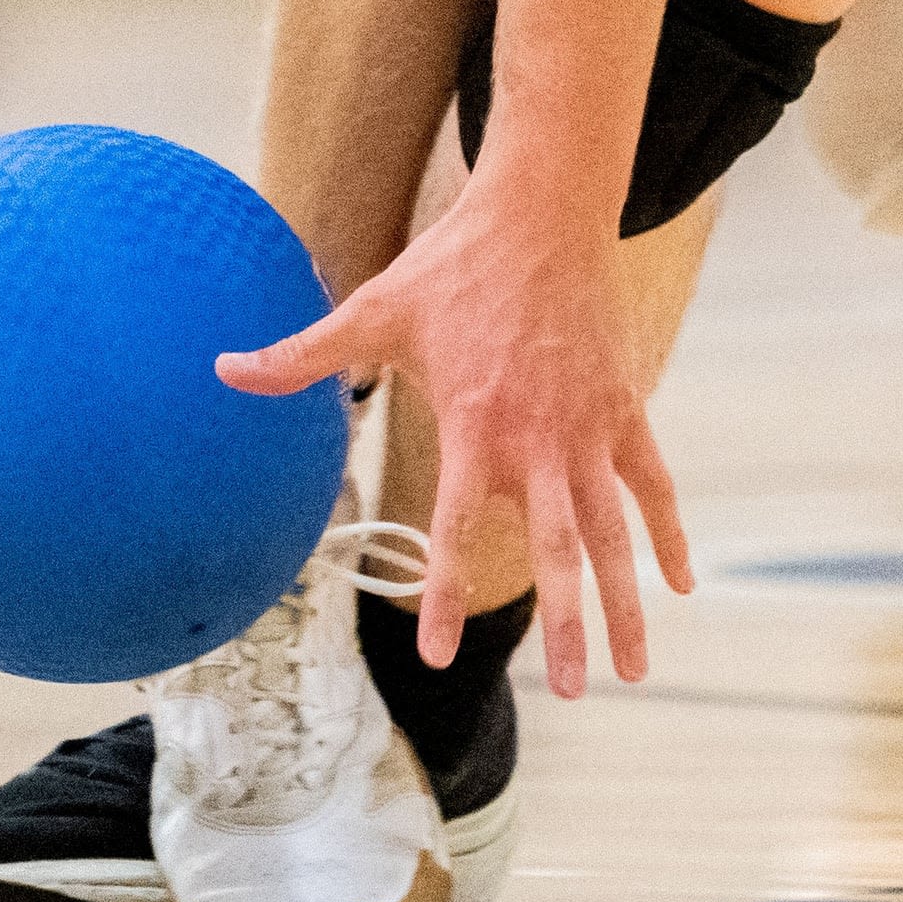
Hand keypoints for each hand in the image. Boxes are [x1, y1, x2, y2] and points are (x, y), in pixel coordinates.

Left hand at [218, 165, 687, 702]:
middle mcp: (538, 436)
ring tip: (634, 668)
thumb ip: (302, 354)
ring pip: (612, 530)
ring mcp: (589, 424)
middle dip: (568, 622)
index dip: (441, 591)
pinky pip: (652, 481)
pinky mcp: (625, 405)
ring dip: (624, 599)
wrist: (543, 210)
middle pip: (556, 547)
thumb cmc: (453, 265)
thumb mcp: (373, 309)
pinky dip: (669, 532)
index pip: (454, 526)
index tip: (431, 655)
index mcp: (474, 423)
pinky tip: (681, 582)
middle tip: (571, 691)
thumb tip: (221, 367)